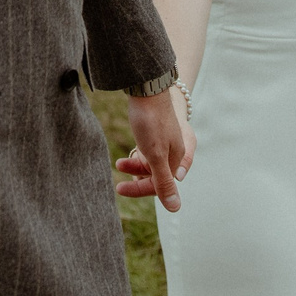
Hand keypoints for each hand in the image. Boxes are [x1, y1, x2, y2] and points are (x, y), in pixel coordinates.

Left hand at [113, 88, 194, 210]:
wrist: (148, 86)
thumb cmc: (152, 121)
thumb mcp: (155, 155)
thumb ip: (164, 182)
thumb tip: (176, 209)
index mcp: (177, 159)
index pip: (161, 185)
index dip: (141, 189)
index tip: (120, 189)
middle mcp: (174, 152)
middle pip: (156, 176)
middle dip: (137, 179)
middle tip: (118, 183)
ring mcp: (165, 142)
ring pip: (150, 164)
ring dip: (135, 167)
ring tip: (119, 164)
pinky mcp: (155, 133)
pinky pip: (147, 153)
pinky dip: (136, 156)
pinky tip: (128, 154)